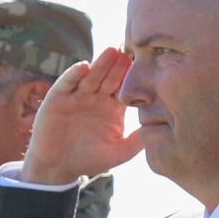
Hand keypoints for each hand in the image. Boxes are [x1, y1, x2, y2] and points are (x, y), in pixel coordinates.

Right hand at [19, 48, 144, 185]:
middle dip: (119, 65)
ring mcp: (77, 95)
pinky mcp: (58, 97)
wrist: (58, 167)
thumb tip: (160, 130)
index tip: (148, 65)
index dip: (133, 77)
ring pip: (91, 76)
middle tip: (131, 50)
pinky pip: (67, 82)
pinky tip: (84, 67)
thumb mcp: (118, 152)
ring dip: (101, 64)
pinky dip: (74, 74)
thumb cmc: (89, 160)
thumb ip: (137, 141)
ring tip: (112, 51)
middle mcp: (96, 97)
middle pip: (110, 77)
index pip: (125, 87)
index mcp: (112, 107)